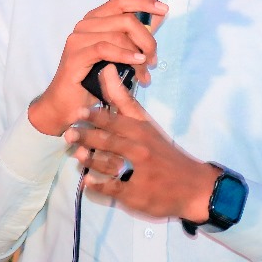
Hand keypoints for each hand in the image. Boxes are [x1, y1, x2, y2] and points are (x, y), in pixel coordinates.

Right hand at [28, 0, 166, 135]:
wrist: (68, 104)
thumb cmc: (94, 80)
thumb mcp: (120, 55)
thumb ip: (135, 37)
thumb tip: (158, 19)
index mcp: (95, 19)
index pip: (121, 0)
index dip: (144, 2)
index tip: (163, 10)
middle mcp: (85, 24)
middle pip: (125, 19)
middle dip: (146, 38)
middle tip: (154, 59)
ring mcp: (78, 39)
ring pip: (119, 35)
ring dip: (138, 54)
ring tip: (145, 72)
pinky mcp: (76, 55)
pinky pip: (105, 49)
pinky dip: (125, 55)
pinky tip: (136, 62)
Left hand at [63, 65, 218, 221]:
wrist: (193, 185)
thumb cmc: (165, 152)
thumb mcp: (147, 125)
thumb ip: (124, 101)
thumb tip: (106, 69)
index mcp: (143, 131)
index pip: (116, 120)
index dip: (95, 116)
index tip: (79, 112)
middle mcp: (141, 149)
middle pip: (109, 141)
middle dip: (86, 136)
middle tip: (68, 133)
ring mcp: (139, 172)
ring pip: (107, 163)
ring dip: (89, 159)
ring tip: (75, 155)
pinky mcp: (135, 193)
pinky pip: (112, 188)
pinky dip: (98, 185)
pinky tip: (88, 181)